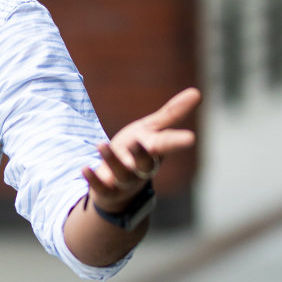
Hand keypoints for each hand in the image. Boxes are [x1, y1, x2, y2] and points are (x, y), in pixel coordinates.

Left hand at [83, 87, 200, 210]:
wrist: (119, 185)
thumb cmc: (138, 151)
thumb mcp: (152, 130)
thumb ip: (172, 113)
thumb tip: (197, 91)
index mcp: (154, 151)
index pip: (167, 145)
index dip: (178, 142)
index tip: (190, 138)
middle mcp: (142, 168)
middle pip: (145, 164)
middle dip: (142, 155)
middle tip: (138, 143)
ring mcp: (124, 181)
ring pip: (122, 174)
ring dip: (112, 160)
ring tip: (100, 144)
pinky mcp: (107, 190)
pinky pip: (101, 187)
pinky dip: (93, 179)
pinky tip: (84, 168)